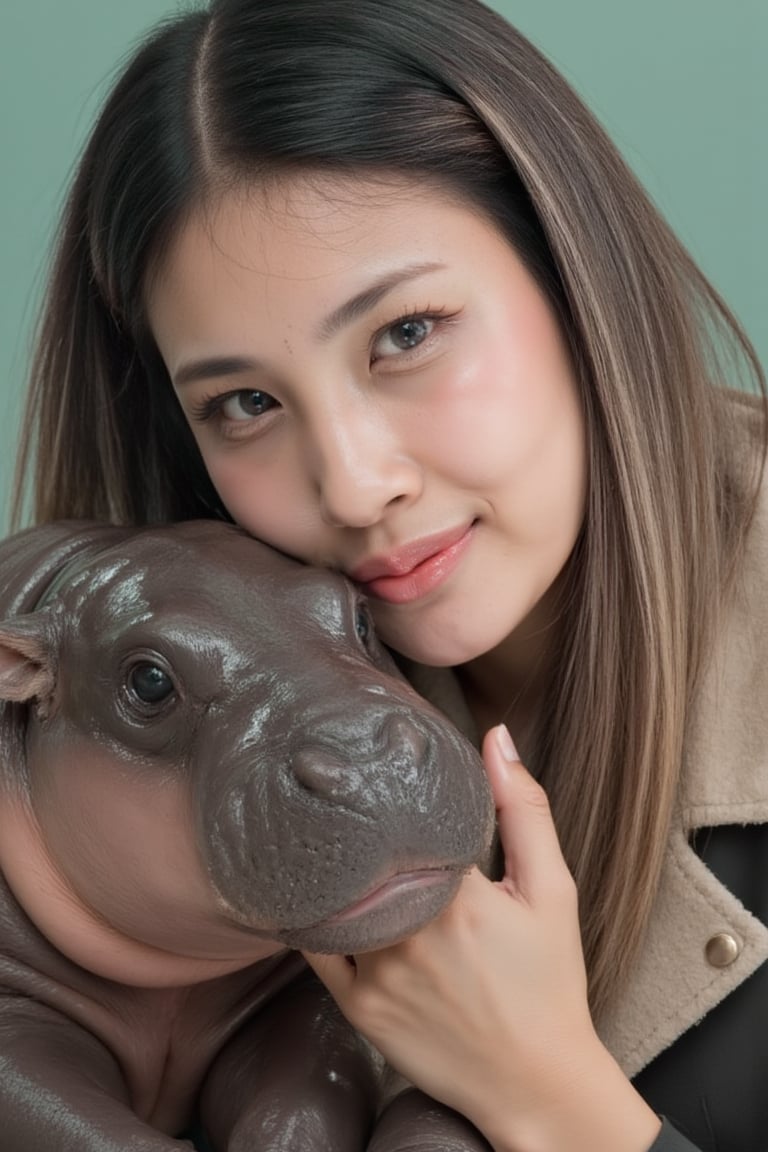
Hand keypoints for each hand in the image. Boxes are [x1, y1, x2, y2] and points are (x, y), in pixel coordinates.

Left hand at [304, 726, 660, 1151]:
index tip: (373, 763)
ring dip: (332, 864)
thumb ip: (523, 809)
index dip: (388, 788)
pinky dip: (314, 914)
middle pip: (364, 854)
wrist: (536, 1081)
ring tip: (324, 829)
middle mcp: (409, 930)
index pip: (406, 818)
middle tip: (340, 782)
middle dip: (355, 820)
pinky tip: (316, 889)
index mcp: (458, 895)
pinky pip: (317, 948)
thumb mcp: (552, 890)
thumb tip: (495, 738)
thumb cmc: (549, 982)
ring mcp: (377, 971)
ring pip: (336, 896)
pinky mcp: (357, 1006)